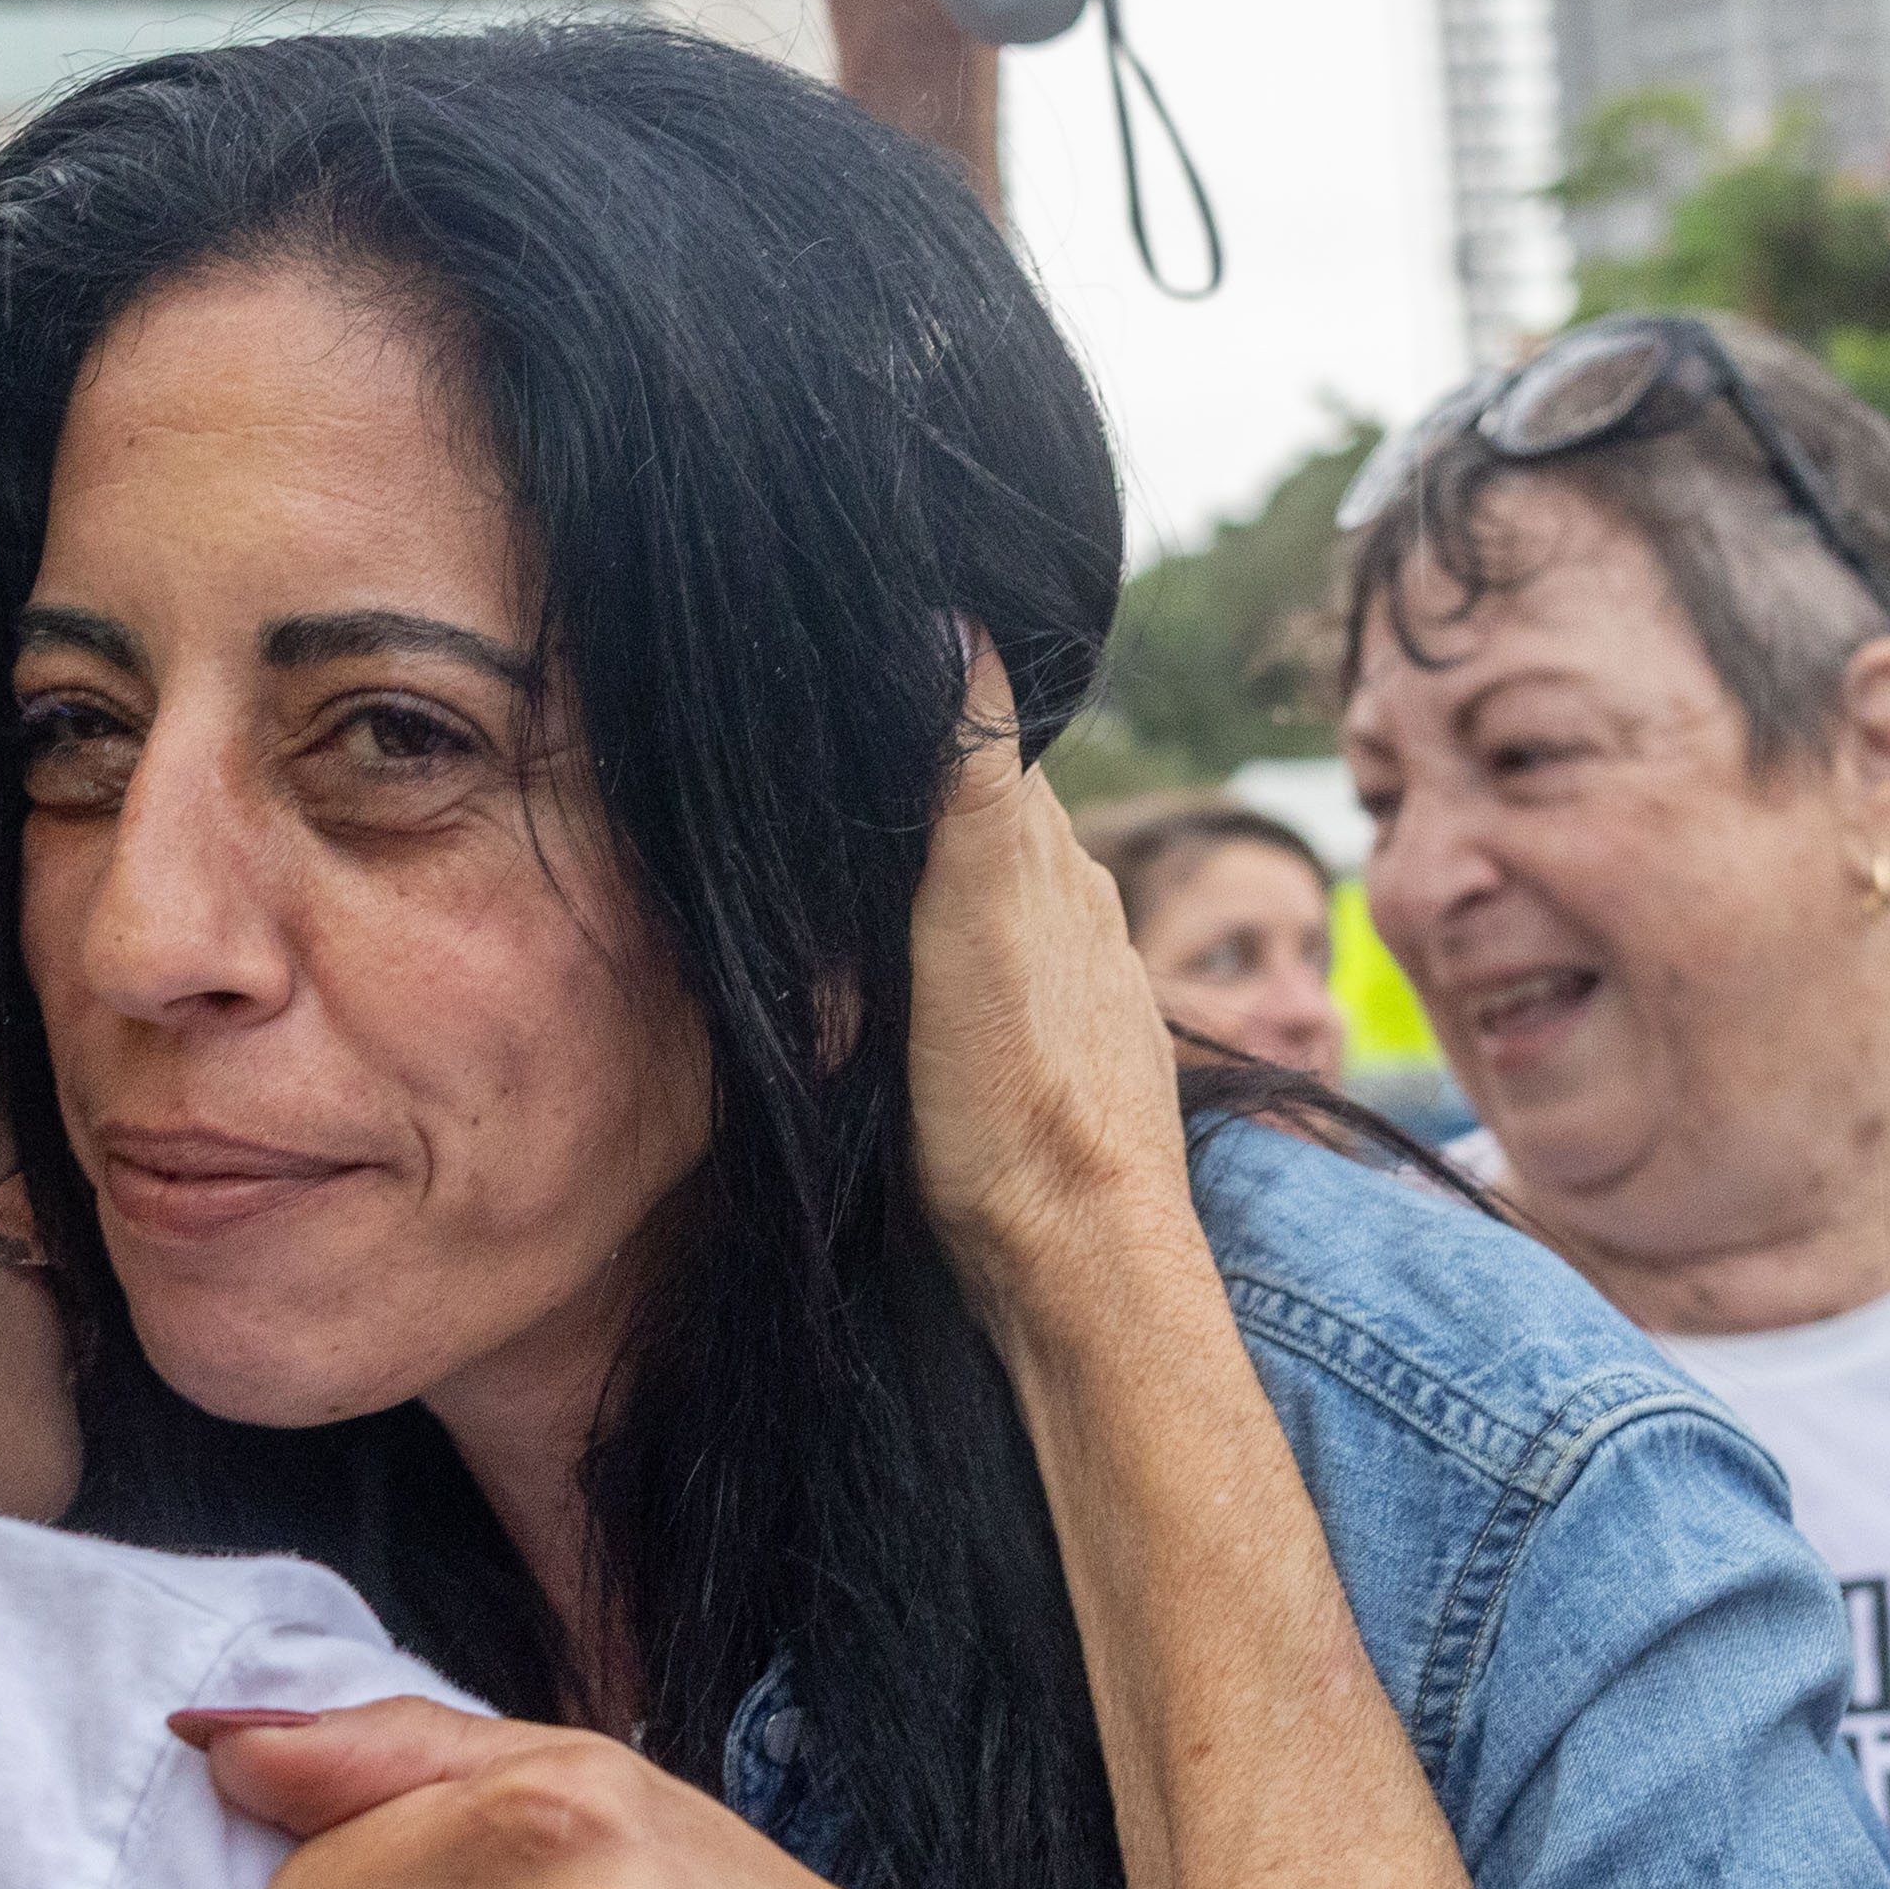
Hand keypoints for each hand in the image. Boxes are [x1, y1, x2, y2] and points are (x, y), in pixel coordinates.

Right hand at [905, 634, 1195, 1300]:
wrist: (1073, 1265)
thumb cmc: (1016, 1100)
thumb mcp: (978, 916)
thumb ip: (968, 779)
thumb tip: (958, 623)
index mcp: (1049, 863)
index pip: (977, 742)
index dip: (916, 707)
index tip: (842, 683)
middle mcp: (1073, 914)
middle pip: (978, 820)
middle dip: (911, 793)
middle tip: (816, 781)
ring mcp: (1067, 992)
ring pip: (980, 901)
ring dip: (921, 882)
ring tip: (844, 879)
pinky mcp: (1045, 1064)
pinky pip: (983, 978)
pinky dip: (938, 961)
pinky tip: (903, 985)